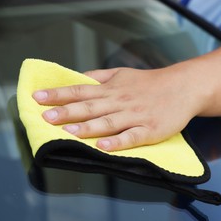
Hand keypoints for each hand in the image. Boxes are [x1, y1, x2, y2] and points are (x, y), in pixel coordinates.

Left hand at [32, 65, 203, 150]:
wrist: (183, 87)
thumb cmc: (147, 83)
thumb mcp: (120, 74)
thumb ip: (97, 77)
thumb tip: (75, 78)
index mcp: (109, 89)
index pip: (79, 90)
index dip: (58, 94)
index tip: (37, 97)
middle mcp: (119, 101)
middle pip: (89, 107)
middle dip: (66, 112)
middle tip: (45, 116)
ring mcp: (134, 116)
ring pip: (108, 122)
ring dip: (87, 127)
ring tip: (68, 132)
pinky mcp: (149, 130)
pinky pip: (131, 137)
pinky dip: (117, 142)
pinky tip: (102, 146)